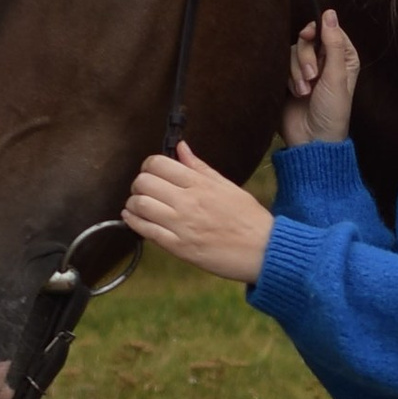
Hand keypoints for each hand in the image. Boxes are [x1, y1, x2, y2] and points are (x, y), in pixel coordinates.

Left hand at [122, 143, 274, 285]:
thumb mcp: (228, 186)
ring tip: (139, 205)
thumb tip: (181, 148)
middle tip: (145, 189)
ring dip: (133, 203)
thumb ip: (201, 167)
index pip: (158, 164)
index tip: (152, 172)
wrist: (264, 251)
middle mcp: (188, 202)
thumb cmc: (250, 219)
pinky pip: (146, 231)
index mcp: (200, 184)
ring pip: (140, 205)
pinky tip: (133, 218)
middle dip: (139, 184)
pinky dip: (133, 222)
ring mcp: (182, 225)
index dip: (149, 166)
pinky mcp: (179, 247)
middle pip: (144, 182)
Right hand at [281, 9, 359, 145]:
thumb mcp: (336, 76)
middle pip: (308, 40)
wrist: (312, 139)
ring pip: (294, 52)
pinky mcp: (289, 79)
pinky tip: (295, 93)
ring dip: (297, 72)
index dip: (318, 32)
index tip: (310, 37)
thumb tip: (329, 12)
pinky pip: (282, 64)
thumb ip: (332, 43)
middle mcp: (325, 61)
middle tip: (312, 76)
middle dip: (306, 57)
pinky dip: (288, 78)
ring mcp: (306, 70)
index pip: (328, 30)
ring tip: (304, 92)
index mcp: (343, 58)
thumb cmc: (332, 111)